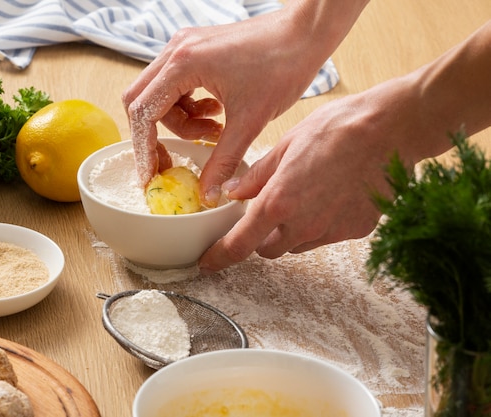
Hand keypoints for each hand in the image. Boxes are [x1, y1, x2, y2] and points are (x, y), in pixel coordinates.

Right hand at [122, 7, 336, 203]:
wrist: (306, 33)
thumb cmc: (282, 66)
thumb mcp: (249, 121)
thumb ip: (223, 160)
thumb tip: (207, 194)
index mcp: (183, 63)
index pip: (144, 112)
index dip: (145, 147)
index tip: (151, 174)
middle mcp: (176, 50)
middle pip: (141, 101)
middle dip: (154, 134)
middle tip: (172, 160)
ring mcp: (184, 47)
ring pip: (159, 95)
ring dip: (179, 121)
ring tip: (214, 131)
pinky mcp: (195, 50)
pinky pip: (176, 85)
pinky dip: (189, 107)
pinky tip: (216, 113)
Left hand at [198, 82, 426, 271]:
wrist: (391, 130)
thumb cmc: (337, 129)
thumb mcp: (285, 146)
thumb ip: (256, 177)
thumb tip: (232, 193)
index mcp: (278, 202)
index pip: (240, 244)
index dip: (220, 257)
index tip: (209, 262)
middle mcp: (303, 225)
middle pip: (268, 250)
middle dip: (261, 236)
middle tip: (267, 210)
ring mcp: (331, 231)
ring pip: (297, 245)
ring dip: (290, 231)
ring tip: (305, 195)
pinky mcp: (356, 231)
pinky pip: (326, 236)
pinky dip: (320, 224)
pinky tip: (331, 196)